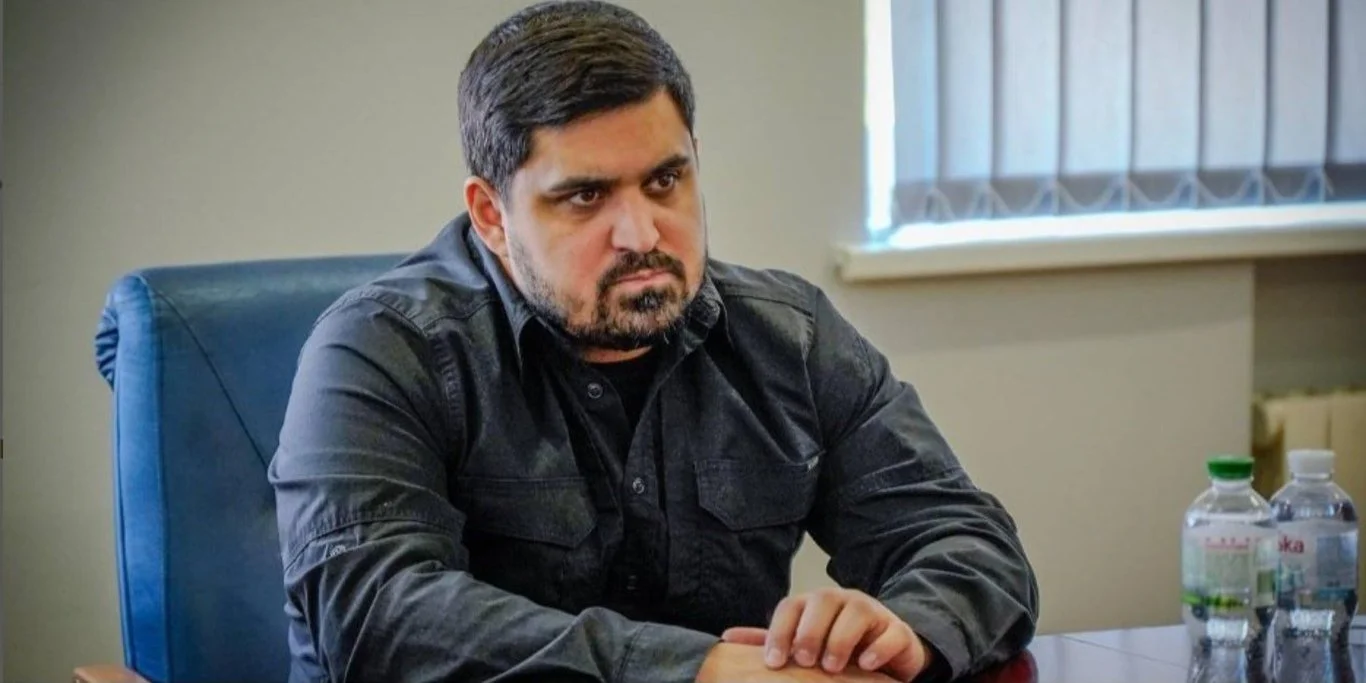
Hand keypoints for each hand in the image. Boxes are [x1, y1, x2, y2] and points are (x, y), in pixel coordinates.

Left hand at [720, 588, 929, 681]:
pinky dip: (877, 648)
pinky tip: (865, 664)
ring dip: (841, 639)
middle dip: (810, 631)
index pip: (791, 607)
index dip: (779, 632)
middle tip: (804, 661)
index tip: (772, 662)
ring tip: (831, 666)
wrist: (887, 651)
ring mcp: (872, 612)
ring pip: (857, 612)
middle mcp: (842, 601)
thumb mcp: (802, 643)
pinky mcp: (897, 630)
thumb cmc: (837, 647)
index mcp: (815, 604)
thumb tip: (725, 638)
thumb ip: (769, 640)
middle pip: (823, 602)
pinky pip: (890, 633)